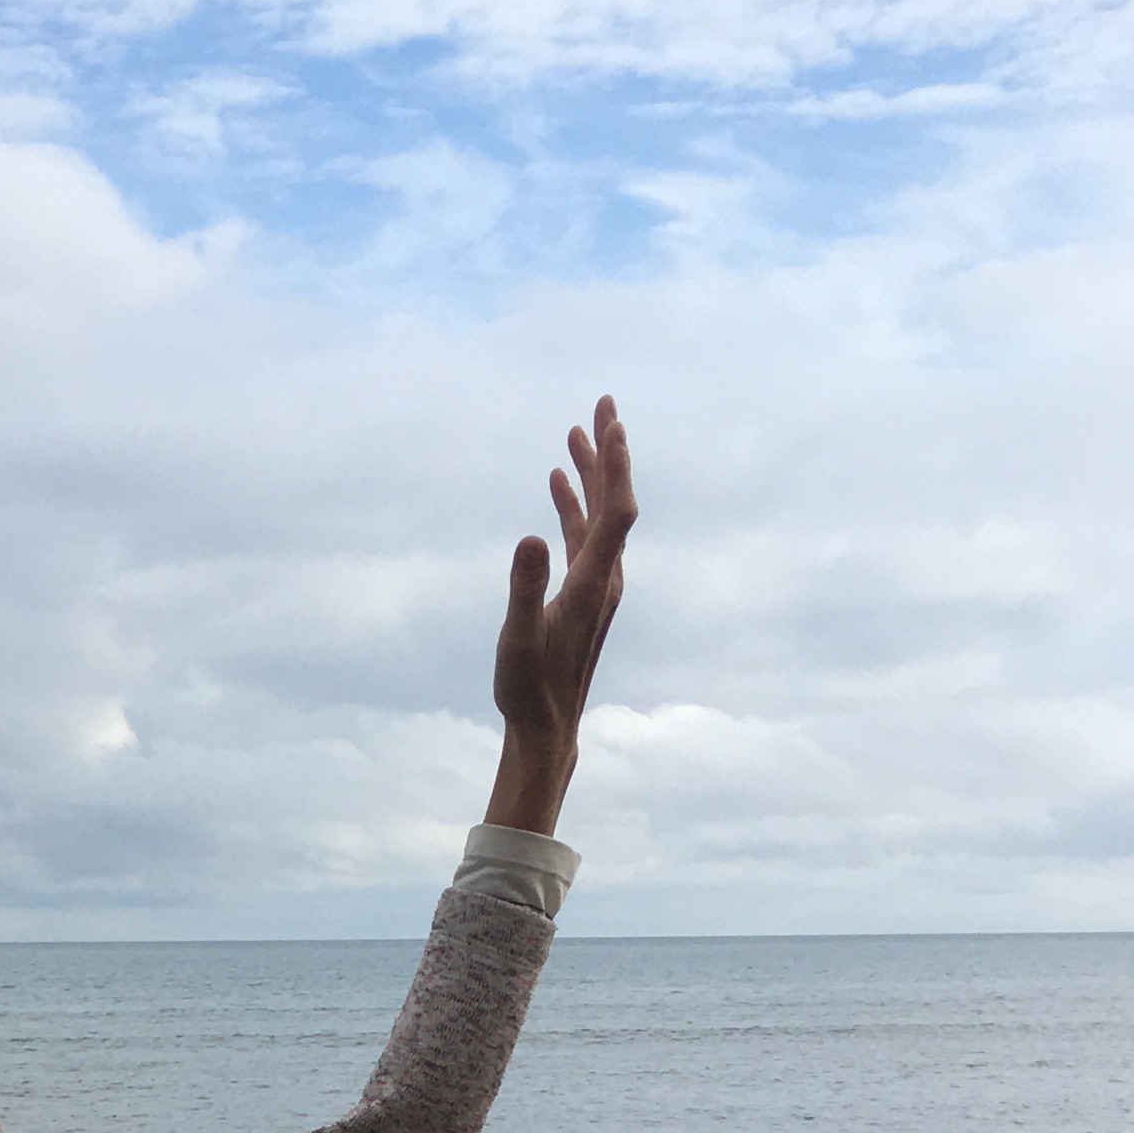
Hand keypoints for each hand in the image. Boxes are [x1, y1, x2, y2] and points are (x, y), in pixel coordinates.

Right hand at [485, 394, 634, 836]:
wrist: (548, 728)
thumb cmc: (529, 688)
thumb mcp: (518, 638)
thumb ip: (524, 587)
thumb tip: (530, 537)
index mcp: (593, 582)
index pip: (615, 510)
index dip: (614, 465)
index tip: (610, 423)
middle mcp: (603, 578)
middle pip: (614, 503)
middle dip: (608, 453)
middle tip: (602, 404)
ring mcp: (596, 586)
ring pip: (598, 517)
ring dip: (589, 476)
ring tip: (573, 436)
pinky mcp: (583, 594)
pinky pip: (585, 537)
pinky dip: (574, 506)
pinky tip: (557, 488)